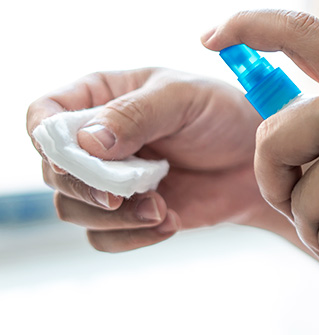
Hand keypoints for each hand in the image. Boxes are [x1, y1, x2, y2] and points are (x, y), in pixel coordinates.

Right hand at [27, 68, 284, 250]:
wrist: (258, 162)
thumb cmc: (223, 114)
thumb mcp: (185, 99)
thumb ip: (137, 114)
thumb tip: (86, 141)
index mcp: (101, 97)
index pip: (44, 113)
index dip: (46, 137)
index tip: (72, 158)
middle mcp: (97, 141)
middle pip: (52, 169)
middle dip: (84, 186)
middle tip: (119, 195)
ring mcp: (111, 180)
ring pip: (72, 208)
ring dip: (111, 217)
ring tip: (159, 208)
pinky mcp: (130, 214)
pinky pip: (102, 237)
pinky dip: (130, 237)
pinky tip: (167, 221)